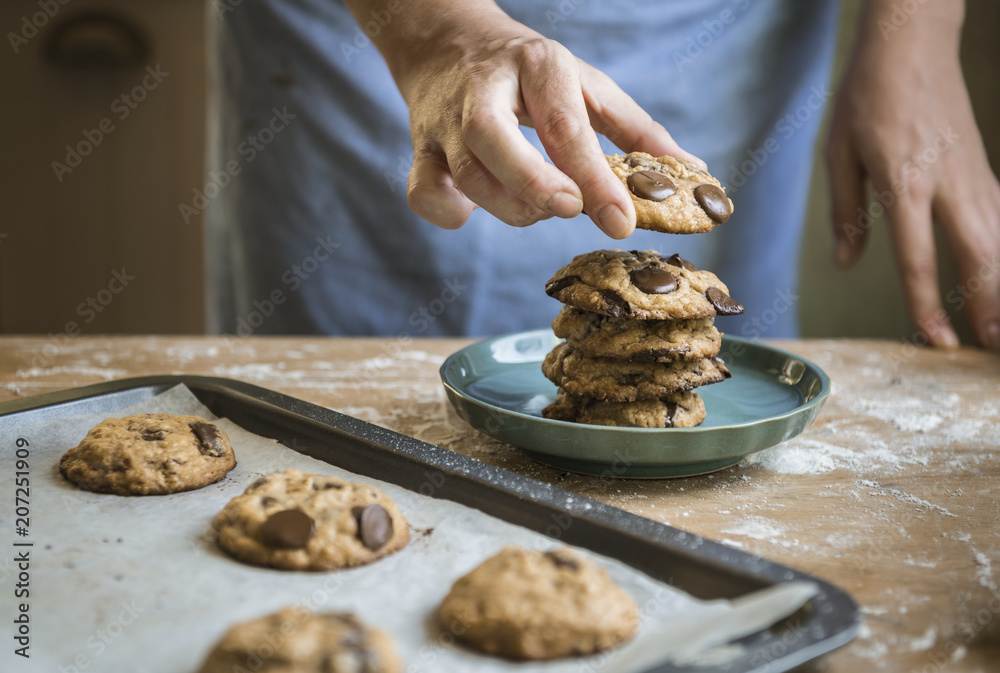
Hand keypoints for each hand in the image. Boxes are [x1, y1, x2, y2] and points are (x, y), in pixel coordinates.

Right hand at [353, 1, 699, 236]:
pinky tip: (476, 208)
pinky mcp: (418, 148)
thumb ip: (635, 129)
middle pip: (494, 141)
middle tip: (568, 209)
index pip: (565, 126)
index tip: (621, 221)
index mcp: (537, 67)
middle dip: (534, 185)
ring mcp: (445, 121)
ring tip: (538, 207)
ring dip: (509, 206)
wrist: (444, 41)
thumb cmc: (527, 72)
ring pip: (466, 176)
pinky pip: (423, 194)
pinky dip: (449, 213)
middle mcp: (483, 91)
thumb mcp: (584, 84)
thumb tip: (691, 172)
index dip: (595, 179)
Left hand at [827, 0, 999, 347]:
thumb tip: (846, 263)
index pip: (918, 259)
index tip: (936, 341)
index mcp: (904, 182)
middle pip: (977, 255)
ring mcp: (973, 174)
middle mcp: (947, 183)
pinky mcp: (983, 167)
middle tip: (989, 346)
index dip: (928, 306)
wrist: (912, 44)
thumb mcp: (838, 153)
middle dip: (988, 305)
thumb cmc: (866, 97)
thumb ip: (845, 212)